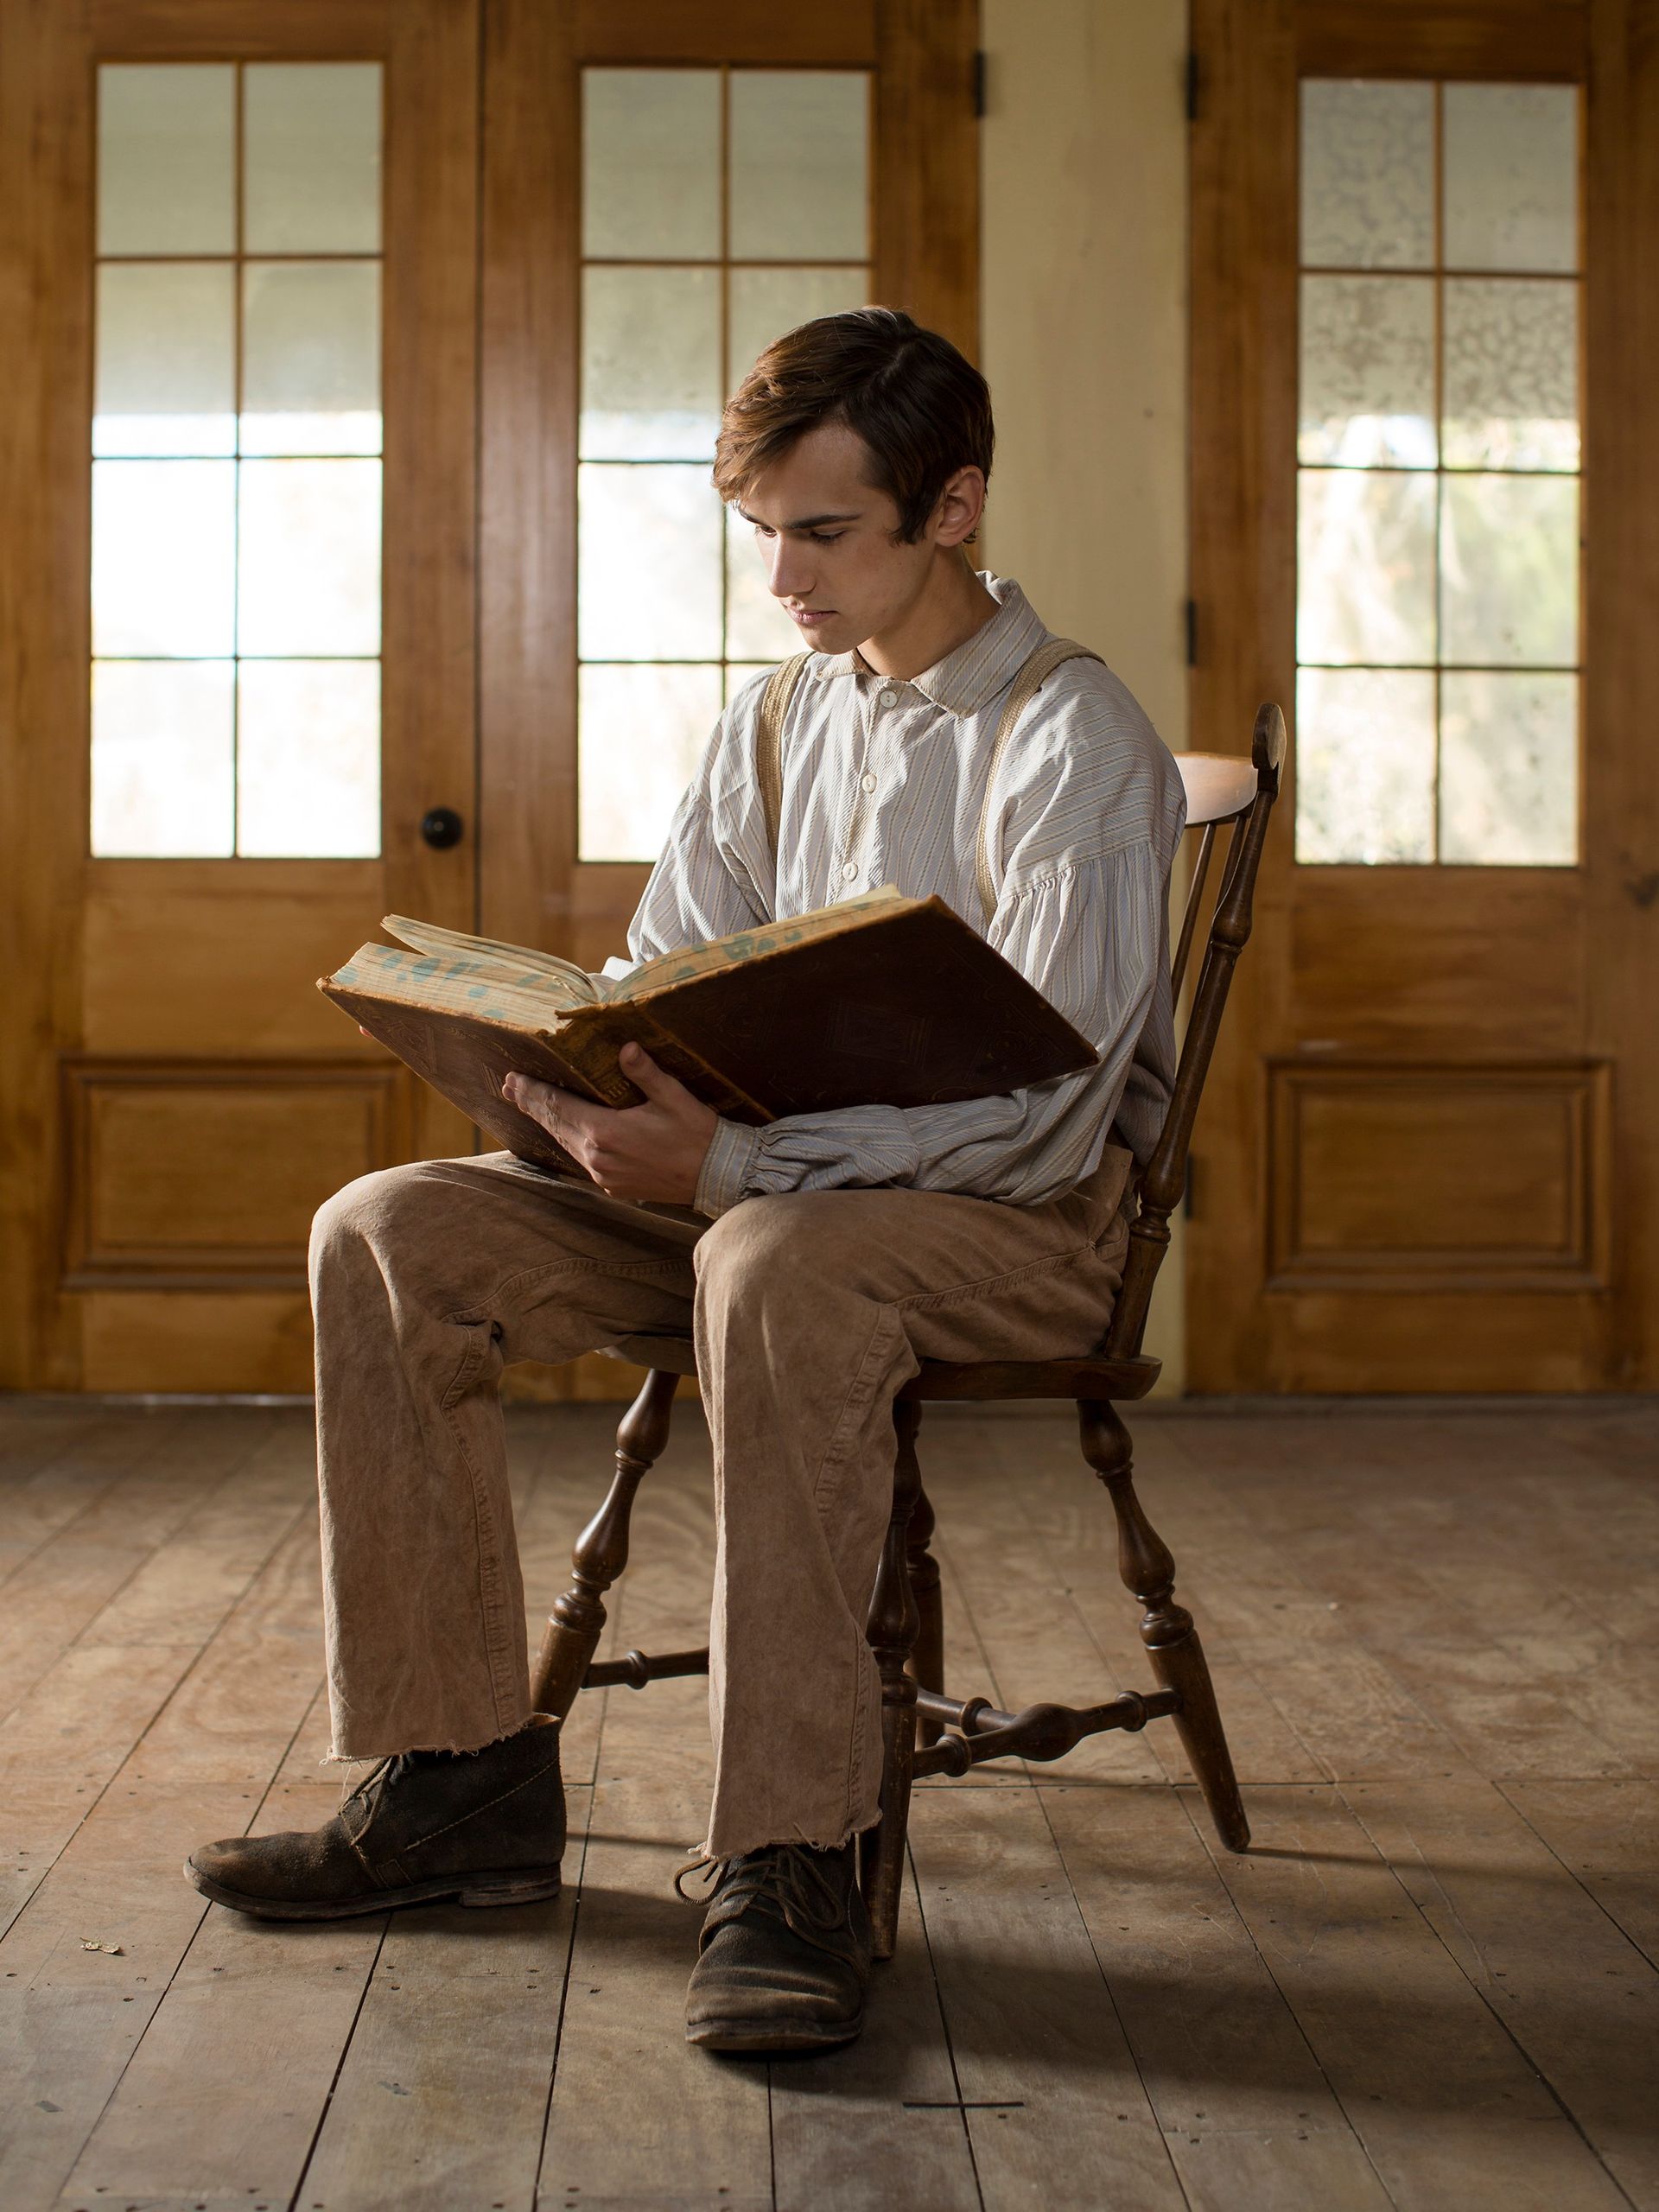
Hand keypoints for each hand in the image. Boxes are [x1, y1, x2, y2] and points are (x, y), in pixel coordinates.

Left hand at [502, 1043, 717, 1203]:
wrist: (715, 1175)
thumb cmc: (696, 1134)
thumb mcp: (673, 1097)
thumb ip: (645, 1072)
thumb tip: (626, 1048)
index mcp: (605, 1132)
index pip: (558, 1106)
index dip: (533, 1091)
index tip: (512, 1078)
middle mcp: (597, 1156)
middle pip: (555, 1125)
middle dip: (532, 1104)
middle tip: (510, 1087)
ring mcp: (603, 1175)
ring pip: (566, 1144)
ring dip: (548, 1123)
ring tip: (530, 1106)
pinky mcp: (613, 1186)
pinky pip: (582, 1160)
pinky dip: (569, 1141)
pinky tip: (566, 1132)